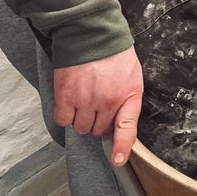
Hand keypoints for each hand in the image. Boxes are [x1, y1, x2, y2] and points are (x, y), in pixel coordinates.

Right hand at [53, 46, 142, 166]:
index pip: (126, 129)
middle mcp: (107, 102)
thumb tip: (117, 123)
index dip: (121, 147)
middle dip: (97, 123)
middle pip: (98, 131)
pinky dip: (65, 115)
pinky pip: (63, 120)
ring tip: (84, 101)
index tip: (116, 160)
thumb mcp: (133, 76)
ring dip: (81, 119)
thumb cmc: (114, 55)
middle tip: (97, 107)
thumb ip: (128, 100)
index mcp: (128, 96)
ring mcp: (85, 101)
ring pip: (80, 128)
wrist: (92, 35)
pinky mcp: (65, 97)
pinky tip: (70, 102)